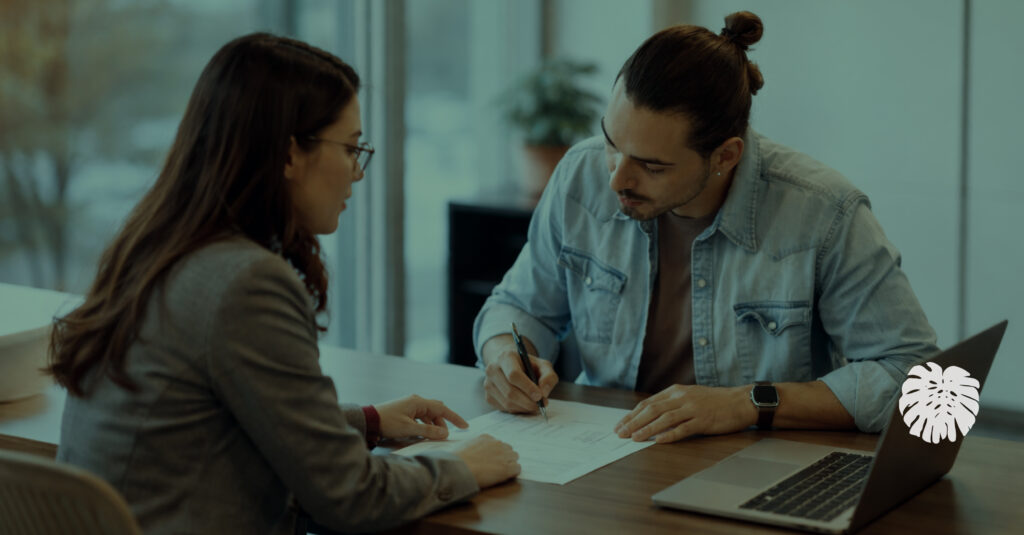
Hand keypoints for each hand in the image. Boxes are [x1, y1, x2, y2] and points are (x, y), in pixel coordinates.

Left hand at [375, 394, 468, 439]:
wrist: (369, 420)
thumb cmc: (388, 422)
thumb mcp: (409, 429)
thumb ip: (428, 431)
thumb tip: (444, 433)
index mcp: (418, 402)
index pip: (442, 408)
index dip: (454, 417)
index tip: (464, 426)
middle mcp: (416, 401)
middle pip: (436, 411)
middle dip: (444, 423)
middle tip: (449, 435)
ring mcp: (410, 405)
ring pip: (428, 415)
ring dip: (434, 425)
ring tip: (436, 437)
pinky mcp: (405, 411)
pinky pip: (421, 417)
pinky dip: (426, 425)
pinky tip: (425, 433)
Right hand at [452, 434, 519, 488]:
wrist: (459, 469)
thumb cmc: (456, 460)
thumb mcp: (463, 446)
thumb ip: (472, 445)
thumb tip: (471, 451)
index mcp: (486, 437)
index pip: (497, 443)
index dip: (495, 453)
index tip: (490, 459)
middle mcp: (497, 443)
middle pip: (508, 449)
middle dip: (504, 457)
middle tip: (495, 467)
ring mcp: (503, 455)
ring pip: (514, 457)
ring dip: (509, 464)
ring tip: (500, 472)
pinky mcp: (507, 468)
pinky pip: (517, 468)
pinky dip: (513, 473)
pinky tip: (504, 477)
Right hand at [481, 335, 557, 412]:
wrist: (509, 365)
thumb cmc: (528, 365)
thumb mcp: (543, 365)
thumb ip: (548, 377)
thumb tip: (543, 393)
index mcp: (505, 357)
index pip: (513, 375)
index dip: (527, 387)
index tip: (539, 396)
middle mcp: (493, 369)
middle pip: (510, 391)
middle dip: (528, 402)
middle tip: (542, 405)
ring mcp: (488, 384)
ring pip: (507, 402)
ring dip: (524, 407)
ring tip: (535, 405)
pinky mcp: (488, 396)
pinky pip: (504, 408)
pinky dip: (517, 410)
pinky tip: (524, 404)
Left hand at [614, 384, 755, 442]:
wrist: (741, 401)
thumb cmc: (715, 401)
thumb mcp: (690, 396)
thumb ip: (671, 403)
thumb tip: (650, 415)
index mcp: (676, 391)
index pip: (648, 403)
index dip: (632, 415)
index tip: (620, 425)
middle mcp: (682, 398)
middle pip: (652, 410)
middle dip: (634, 422)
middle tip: (620, 433)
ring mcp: (693, 409)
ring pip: (665, 418)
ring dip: (647, 429)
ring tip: (634, 438)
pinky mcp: (704, 420)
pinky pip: (684, 428)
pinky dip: (670, 435)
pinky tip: (659, 440)